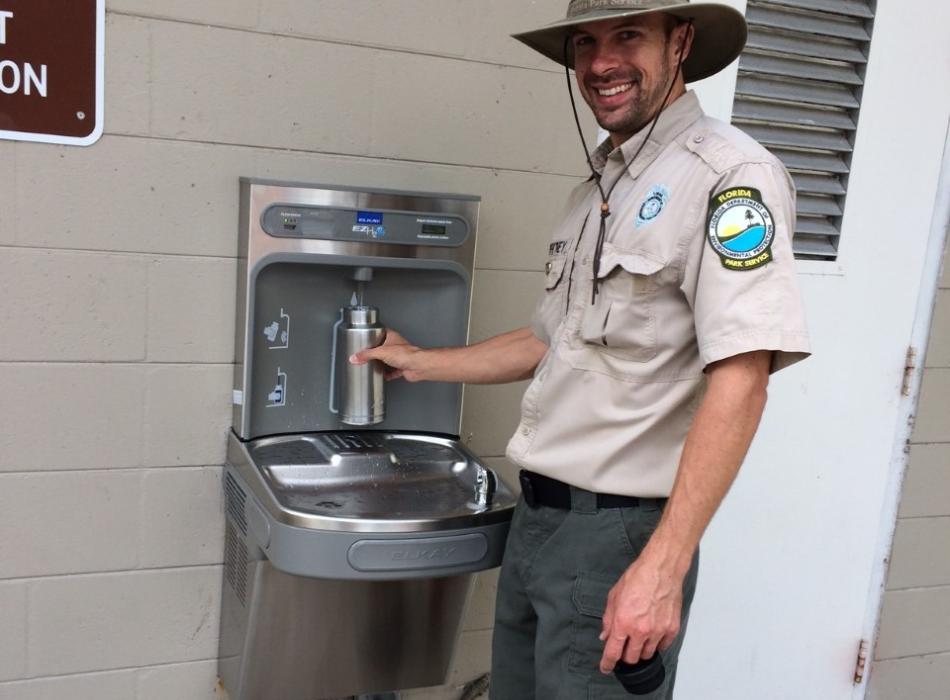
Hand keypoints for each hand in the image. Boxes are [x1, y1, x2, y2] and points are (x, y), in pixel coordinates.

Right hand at [349, 329, 423, 381]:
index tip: (365, 338)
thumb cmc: (406, 354)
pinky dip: (388, 374)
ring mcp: (400, 357)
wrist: (417, 366)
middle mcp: (396, 346)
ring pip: (388, 360)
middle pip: (383, 348)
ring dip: (381, 364)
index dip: (373, 335)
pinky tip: (383, 375)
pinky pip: (393, 371)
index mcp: (392, 337)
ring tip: (373, 366)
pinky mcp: (402, 367)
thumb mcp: (380, 352)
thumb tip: (355, 357)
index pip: (380, 333)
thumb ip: (366, 355)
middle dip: (375, 353)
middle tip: (366, 355)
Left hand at [598, 552, 683, 673]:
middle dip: (625, 656)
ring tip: (640, 636)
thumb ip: (608, 619)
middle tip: (624, 647)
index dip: (607, 663)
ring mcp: (658, 631)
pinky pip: (663, 646)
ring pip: (647, 654)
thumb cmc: (638, 578)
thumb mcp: (614, 596)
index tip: (606, 668)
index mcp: (623, 622)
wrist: (661, 569)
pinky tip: (653, 634)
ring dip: (641, 650)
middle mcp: (640, 630)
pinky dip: (657, 644)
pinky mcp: (671, 629)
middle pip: (631, 658)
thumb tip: (606, 635)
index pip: (613, 652)